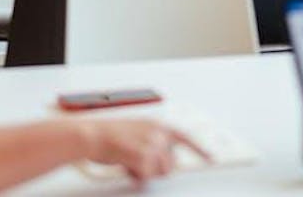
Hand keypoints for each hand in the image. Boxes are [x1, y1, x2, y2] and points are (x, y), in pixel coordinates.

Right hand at [81, 119, 206, 182]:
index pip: (185, 138)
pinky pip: (146, 177)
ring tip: (129, 160)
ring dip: (146, 172)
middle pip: (171, 164)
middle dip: (157, 167)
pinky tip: (125, 164)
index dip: (199, 150)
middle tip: (137, 160)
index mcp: (157, 125)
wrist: (91, 135)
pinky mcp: (144, 158)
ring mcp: (152, 146)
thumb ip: (153, 141)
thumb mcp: (135, 131)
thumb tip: (164, 158)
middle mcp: (158, 134)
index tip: (211, 158)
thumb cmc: (108, 134)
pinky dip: (135, 175)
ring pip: (161, 172)